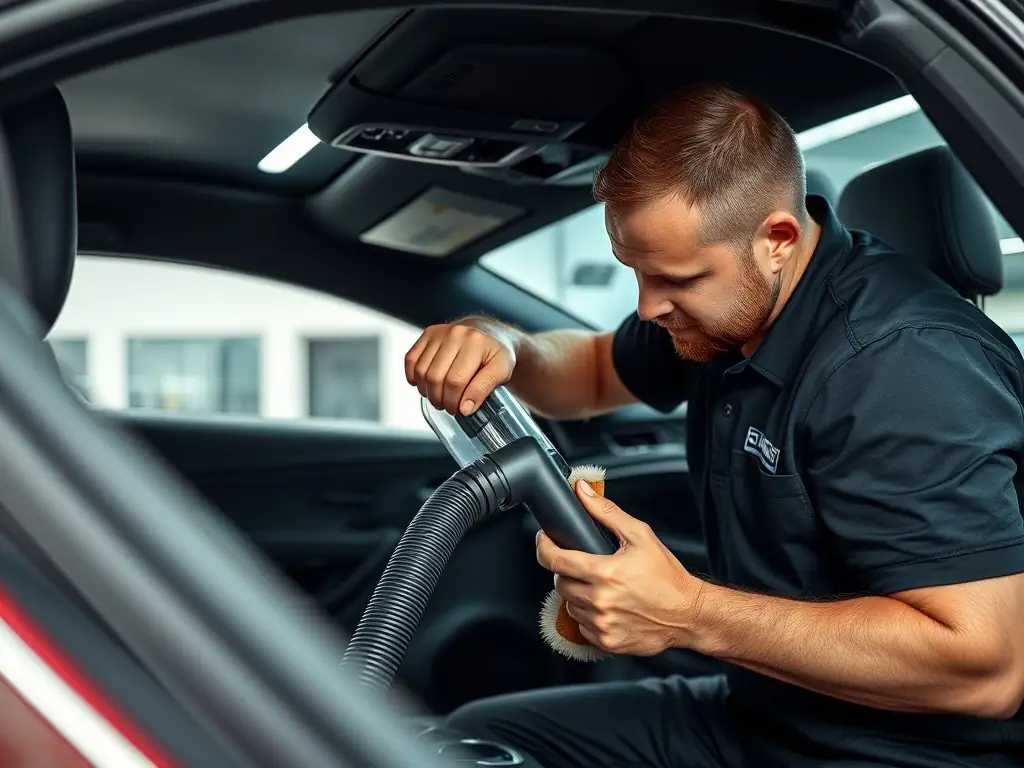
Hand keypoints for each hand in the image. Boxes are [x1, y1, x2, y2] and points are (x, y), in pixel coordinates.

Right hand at [405, 319, 515, 414]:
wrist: (487, 334)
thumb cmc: (493, 355)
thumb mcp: (502, 371)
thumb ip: (484, 389)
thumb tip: (465, 408)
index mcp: (476, 343)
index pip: (456, 381)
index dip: (454, 401)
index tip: (460, 410)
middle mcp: (456, 334)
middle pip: (436, 377)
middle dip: (440, 399)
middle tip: (449, 406)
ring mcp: (439, 332)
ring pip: (422, 371)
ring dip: (427, 391)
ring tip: (439, 397)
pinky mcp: (428, 334)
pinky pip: (411, 359)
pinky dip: (413, 377)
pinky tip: (425, 385)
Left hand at [536, 480, 705, 655]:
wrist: (688, 613)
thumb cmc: (667, 576)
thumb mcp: (640, 535)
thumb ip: (606, 512)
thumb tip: (583, 492)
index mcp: (604, 572)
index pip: (554, 560)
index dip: (544, 547)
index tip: (544, 541)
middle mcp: (600, 600)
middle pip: (559, 583)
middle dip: (566, 571)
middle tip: (585, 566)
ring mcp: (601, 624)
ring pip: (568, 605)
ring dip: (577, 594)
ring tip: (600, 587)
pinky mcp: (606, 641)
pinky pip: (581, 626)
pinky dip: (588, 615)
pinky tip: (606, 607)